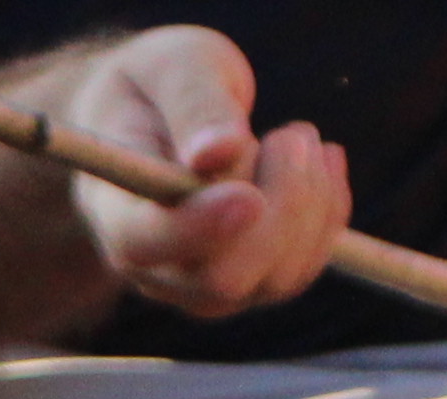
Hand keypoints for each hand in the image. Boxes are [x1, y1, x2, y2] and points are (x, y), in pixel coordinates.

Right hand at [60, 26, 351, 322]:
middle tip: (288, 132)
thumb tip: (219, 152)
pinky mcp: (254, 283)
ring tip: (292, 134)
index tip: (248, 196)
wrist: (159, 113)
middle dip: (280, 204)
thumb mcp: (173, 66)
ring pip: (278, 276)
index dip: (197, 228)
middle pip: (224, 279)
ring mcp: (205, 285)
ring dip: (309, 195)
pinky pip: (308, 264)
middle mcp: (157, 267)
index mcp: (117, 212)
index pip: (145, 244)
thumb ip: (194, 103)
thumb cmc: (160, 84)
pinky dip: (329, 206)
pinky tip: (317, 160)